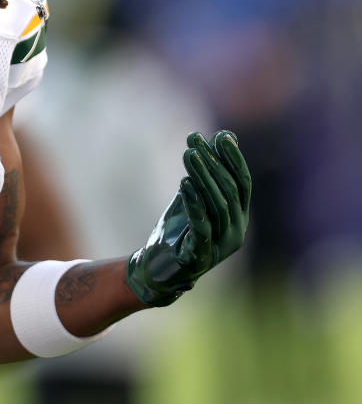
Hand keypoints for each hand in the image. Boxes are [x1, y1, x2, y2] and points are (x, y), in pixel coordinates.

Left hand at [126, 130, 251, 306]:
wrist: (160, 267)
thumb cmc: (180, 229)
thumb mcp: (194, 196)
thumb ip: (207, 171)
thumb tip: (224, 135)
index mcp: (239, 216)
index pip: (242, 182)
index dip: (234, 159)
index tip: (222, 136)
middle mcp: (236, 230)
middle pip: (229, 191)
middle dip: (213, 163)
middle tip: (195, 142)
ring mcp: (221, 245)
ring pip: (217, 205)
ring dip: (202, 177)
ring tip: (189, 154)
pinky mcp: (201, 255)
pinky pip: (202, 226)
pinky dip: (194, 204)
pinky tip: (185, 184)